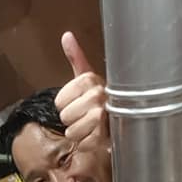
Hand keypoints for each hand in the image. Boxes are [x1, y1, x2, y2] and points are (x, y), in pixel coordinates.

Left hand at [54, 31, 108, 151]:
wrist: (123, 122)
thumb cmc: (102, 101)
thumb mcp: (86, 78)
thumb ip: (76, 58)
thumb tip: (67, 36)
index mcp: (90, 79)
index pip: (59, 101)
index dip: (65, 106)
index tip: (78, 103)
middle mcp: (98, 94)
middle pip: (65, 116)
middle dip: (71, 121)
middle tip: (85, 117)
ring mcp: (103, 114)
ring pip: (72, 131)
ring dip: (78, 134)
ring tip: (90, 127)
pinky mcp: (106, 135)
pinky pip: (83, 143)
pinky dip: (87, 144)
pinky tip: (96, 137)